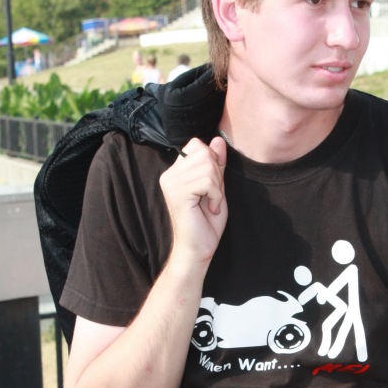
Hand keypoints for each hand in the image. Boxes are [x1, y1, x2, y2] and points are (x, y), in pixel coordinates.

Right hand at [160, 136, 227, 265]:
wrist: (198, 248)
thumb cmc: (206, 222)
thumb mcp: (216, 187)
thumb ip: (217, 164)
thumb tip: (218, 140)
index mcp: (176, 172)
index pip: (197, 145)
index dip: (213, 161)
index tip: (213, 185)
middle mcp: (169, 175)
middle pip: (205, 153)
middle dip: (217, 175)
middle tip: (213, 196)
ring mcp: (171, 183)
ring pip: (208, 167)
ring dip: (218, 188)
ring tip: (211, 204)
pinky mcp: (178, 193)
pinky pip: (207, 181)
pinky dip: (216, 195)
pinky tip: (211, 208)